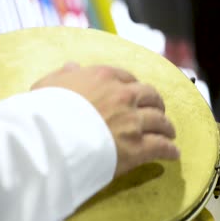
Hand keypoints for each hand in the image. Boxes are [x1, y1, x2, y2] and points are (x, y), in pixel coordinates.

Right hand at [31, 63, 179, 177]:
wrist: (52, 138)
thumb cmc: (46, 111)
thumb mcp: (49, 84)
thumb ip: (64, 74)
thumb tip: (73, 66)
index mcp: (104, 77)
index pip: (128, 78)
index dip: (135, 87)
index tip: (137, 94)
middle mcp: (124, 96)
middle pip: (151, 97)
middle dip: (156, 104)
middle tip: (158, 111)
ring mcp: (133, 121)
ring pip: (160, 121)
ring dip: (167, 127)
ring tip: (170, 133)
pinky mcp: (137, 147)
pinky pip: (161, 147)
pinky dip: (169, 151)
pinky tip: (173, 154)